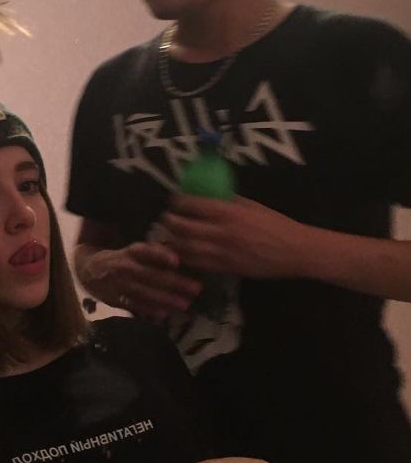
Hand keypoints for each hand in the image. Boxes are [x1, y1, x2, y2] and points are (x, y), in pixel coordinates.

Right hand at [79, 241, 200, 320]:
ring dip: (166, 299)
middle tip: (196, 288)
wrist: (87, 270)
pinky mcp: (114, 298)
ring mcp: (118, 284)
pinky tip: (163, 314)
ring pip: (144, 292)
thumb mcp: (133, 250)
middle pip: (151, 275)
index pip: (145, 251)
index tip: (176, 261)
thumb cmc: (119, 258)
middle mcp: (124, 267)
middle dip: (175, 283)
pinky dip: (147, 310)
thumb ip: (153, 253)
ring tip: (185, 304)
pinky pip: (133, 304)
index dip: (160, 255)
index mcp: (129, 252)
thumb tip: (179, 257)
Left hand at [161, 195, 311, 279]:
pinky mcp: (225, 268)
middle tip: (167, 218)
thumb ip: (229, 201)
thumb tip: (210, 195)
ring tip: (169, 236)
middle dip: (170, 222)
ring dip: (173, 241)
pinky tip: (181, 253)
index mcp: (228, 213)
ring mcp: (222, 252)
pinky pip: (198, 263)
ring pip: (186, 248)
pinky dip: (186, 258)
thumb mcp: (252, 206)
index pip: (193, 205)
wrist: (296, 251)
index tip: (173, 201)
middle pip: (184, 227)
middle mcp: (221, 232)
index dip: (178, 202)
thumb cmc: (276, 224)